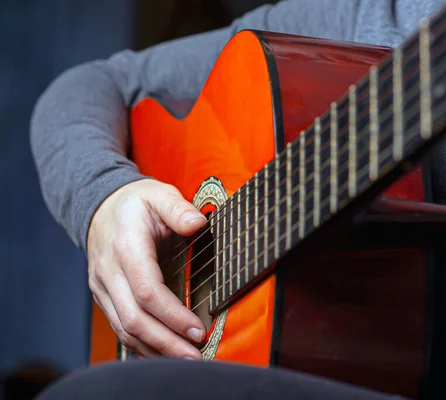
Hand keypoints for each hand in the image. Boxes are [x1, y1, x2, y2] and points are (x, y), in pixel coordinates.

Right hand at [87, 179, 206, 358]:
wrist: (100, 207)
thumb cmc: (134, 203)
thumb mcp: (158, 194)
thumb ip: (178, 208)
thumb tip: (198, 223)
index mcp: (126, 247)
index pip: (147, 290)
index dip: (173, 314)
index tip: (198, 329)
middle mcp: (109, 272)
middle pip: (135, 319)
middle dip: (166, 342)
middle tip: (195, 356)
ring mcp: (103, 287)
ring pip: (125, 329)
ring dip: (155, 349)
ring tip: (185, 359)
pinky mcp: (104, 296)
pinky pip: (121, 327)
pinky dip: (142, 344)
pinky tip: (163, 352)